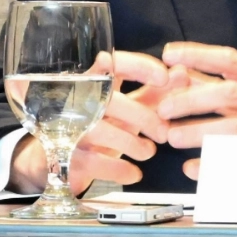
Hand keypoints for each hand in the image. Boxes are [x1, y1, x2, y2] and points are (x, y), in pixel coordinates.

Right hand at [8, 51, 177, 194]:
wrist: (52, 160)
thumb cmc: (97, 125)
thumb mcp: (125, 107)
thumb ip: (153, 93)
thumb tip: (184, 74)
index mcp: (93, 81)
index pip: (115, 63)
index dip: (141, 67)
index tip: (165, 77)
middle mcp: (77, 100)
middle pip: (112, 100)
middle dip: (145, 117)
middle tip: (164, 133)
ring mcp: (68, 128)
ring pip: (105, 132)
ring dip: (135, 145)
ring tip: (149, 152)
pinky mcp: (65, 156)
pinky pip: (96, 162)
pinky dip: (121, 170)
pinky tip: (135, 173)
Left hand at [157, 41, 236, 180]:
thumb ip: (224, 87)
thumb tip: (180, 75)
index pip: (231, 60)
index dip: (198, 54)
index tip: (169, 55)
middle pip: (230, 94)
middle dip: (192, 99)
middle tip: (163, 109)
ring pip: (235, 130)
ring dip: (199, 132)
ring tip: (172, 137)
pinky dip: (213, 166)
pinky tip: (191, 168)